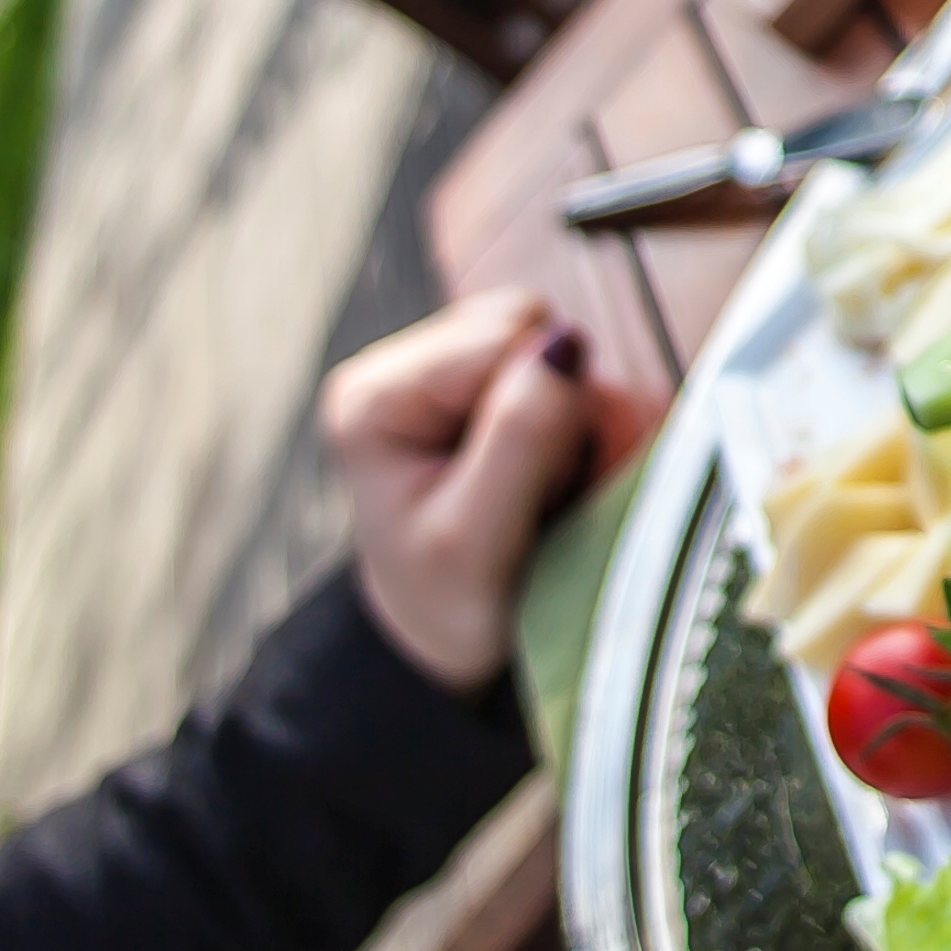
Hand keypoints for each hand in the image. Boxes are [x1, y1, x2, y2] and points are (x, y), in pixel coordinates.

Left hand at [316, 290, 624, 695]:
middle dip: (562, 407)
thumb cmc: (454, 598)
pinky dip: (575, 415)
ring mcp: (443, 361)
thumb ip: (521, 441)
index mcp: (375, 399)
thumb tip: (564, 341)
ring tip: (542, 484)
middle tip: (543, 488)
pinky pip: (562, 359)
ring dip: (573, 415)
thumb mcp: (480, 542)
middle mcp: (400, 364)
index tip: (533, 484)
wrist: (448, 625)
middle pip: (529, 325)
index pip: (504, 339)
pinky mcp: (482, 370)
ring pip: (553, 338)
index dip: (547, 405)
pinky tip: (547, 468)